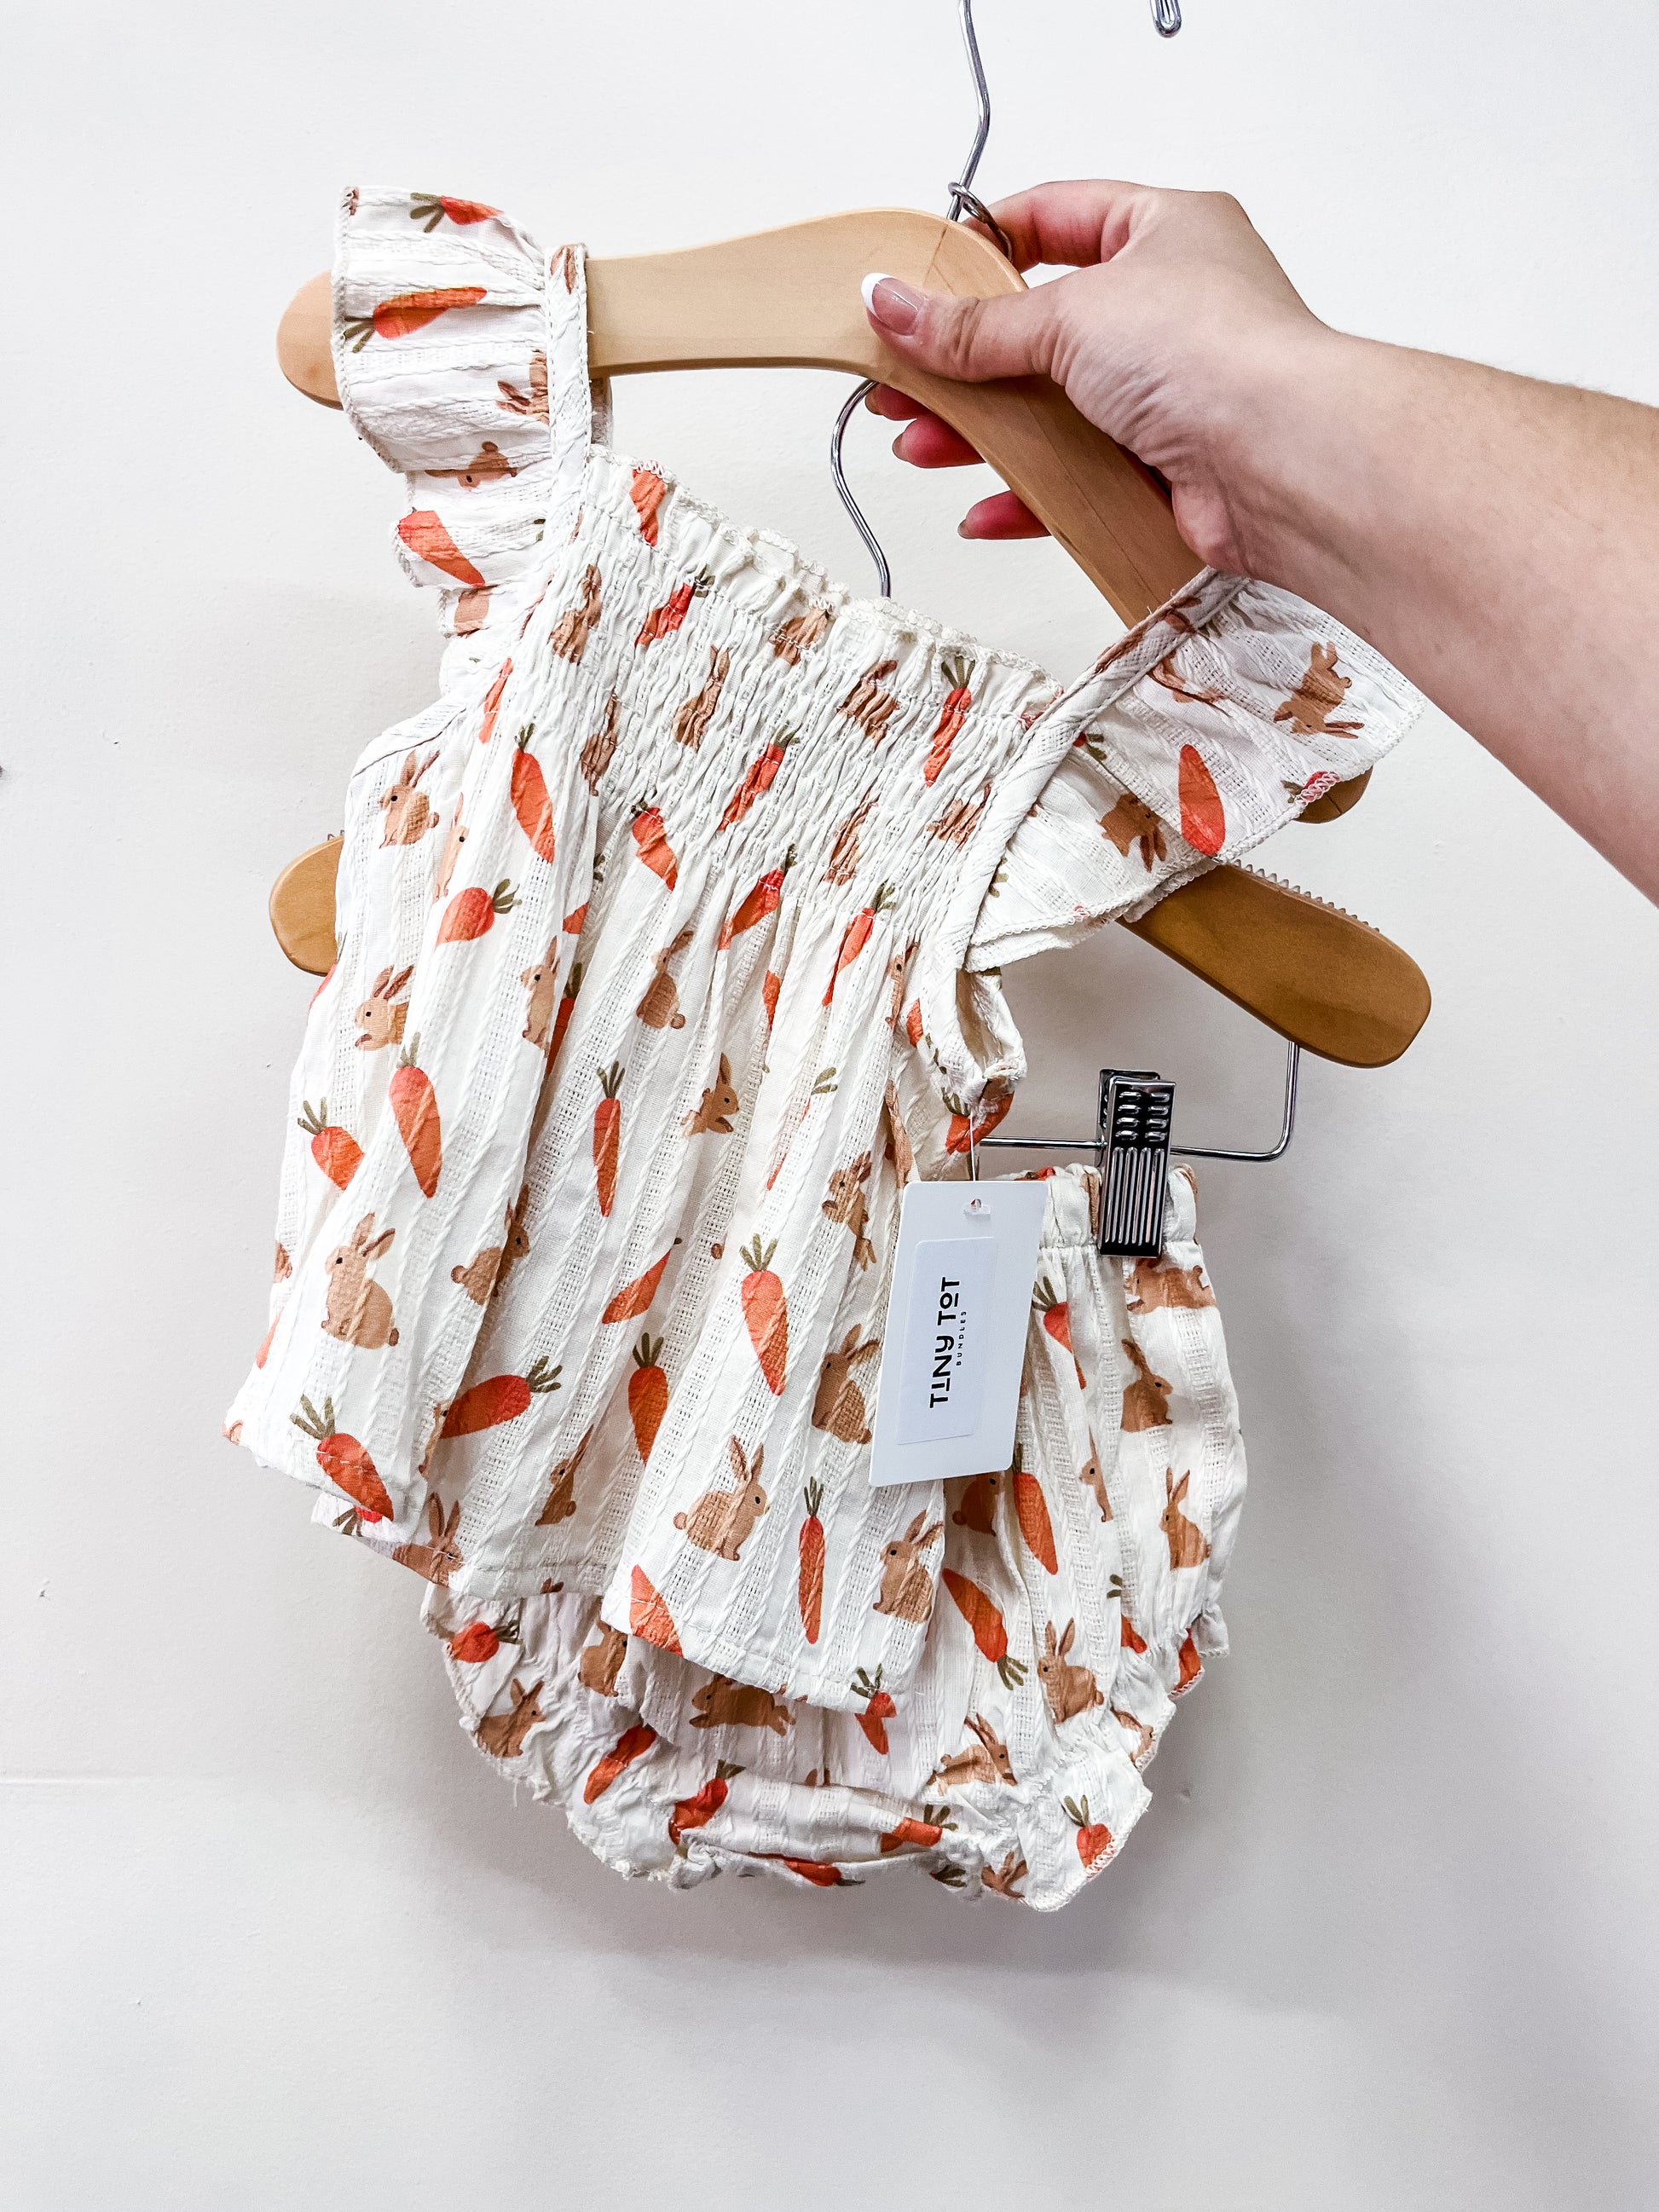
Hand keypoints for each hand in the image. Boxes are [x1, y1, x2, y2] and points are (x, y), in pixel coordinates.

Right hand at [861, 179, 1327, 574]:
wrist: (1282, 462)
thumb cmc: (1216, 354)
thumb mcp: (1068, 315)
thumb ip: (972, 323)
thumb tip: (893, 302)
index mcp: (1164, 230)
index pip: (1055, 217)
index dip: (983, 245)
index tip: (921, 277)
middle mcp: (1170, 307)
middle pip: (1041, 327)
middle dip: (965, 361)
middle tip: (903, 378)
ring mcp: (1168, 392)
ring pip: (1053, 410)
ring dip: (984, 432)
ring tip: (920, 444)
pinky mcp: (1164, 469)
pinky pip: (1080, 479)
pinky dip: (1030, 494)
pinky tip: (986, 506)